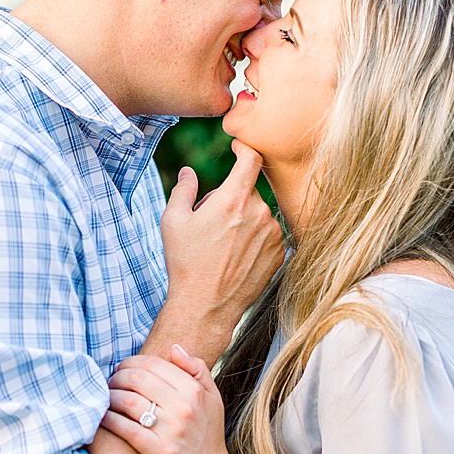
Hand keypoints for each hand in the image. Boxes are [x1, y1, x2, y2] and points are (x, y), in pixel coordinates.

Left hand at [102, 347, 241, 453]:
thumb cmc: (208, 436)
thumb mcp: (213, 399)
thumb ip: (198, 370)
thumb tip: (174, 348)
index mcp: (195, 390)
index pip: (153, 363)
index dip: (131, 362)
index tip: (122, 370)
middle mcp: (185, 407)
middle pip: (137, 378)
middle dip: (116, 377)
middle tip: (110, 383)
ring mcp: (171, 430)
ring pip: (127, 400)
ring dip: (109, 396)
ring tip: (106, 399)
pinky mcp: (158, 451)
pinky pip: (124, 427)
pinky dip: (109, 419)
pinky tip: (104, 418)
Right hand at [157, 142, 283, 355]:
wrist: (206, 305)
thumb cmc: (186, 263)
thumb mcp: (173, 221)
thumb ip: (183, 190)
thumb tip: (189, 172)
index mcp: (234, 200)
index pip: (251, 160)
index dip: (245, 149)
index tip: (239, 149)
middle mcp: (259, 213)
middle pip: (248, 192)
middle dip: (231, 199)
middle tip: (211, 222)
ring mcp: (273, 234)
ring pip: (259, 214)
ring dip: (244, 220)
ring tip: (222, 245)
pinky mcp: (280, 253)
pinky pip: (268, 234)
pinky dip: (255, 238)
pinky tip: (236, 256)